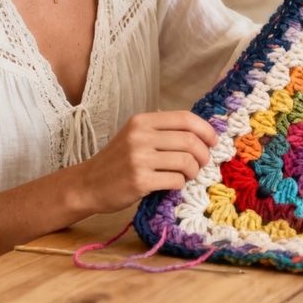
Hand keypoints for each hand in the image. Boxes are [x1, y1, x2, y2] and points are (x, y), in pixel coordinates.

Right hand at [77, 110, 217, 212]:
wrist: (88, 184)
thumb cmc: (117, 161)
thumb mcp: (136, 137)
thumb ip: (163, 132)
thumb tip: (203, 134)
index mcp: (142, 121)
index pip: (185, 118)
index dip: (205, 129)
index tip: (214, 141)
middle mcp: (140, 136)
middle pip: (189, 140)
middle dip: (203, 154)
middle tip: (202, 164)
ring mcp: (139, 158)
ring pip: (186, 161)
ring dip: (193, 171)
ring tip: (187, 175)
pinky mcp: (139, 180)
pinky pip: (175, 180)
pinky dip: (180, 183)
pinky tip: (172, 184)